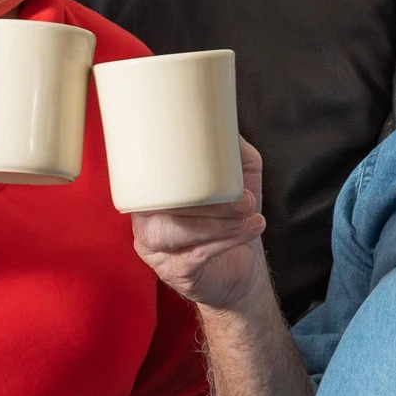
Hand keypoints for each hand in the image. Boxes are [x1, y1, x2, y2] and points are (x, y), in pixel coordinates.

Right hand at [131, 137, 266, 309]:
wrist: (239, 269)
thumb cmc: (231, 219)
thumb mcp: (237, 178)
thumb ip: (230, 151)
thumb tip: (227, 123)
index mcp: (152, 192)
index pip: (146, 177)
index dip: (170, 169)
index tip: (206, 167)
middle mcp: (145, 219)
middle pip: (164, 205)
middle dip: (208, 201)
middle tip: (245, 199)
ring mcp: (155, 249)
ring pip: (175, 231)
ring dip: (217, 223)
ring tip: (249, 215)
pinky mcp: (173, 272)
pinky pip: (194, 255)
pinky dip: (226, 241)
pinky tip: (250, 230)